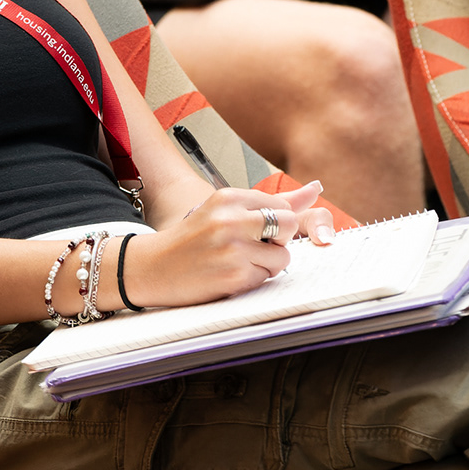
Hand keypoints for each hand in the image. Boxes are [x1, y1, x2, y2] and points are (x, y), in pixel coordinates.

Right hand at [124, 180, 329, 307]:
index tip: (252, 231)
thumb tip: (316, 189)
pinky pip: (267, 278)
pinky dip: (253, 280)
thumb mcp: (225, 211)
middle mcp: (231, 219)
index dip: (273, 224)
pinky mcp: (234, 275)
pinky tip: (229, 275)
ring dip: (267, 264)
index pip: (280, 205)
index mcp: (228, 197)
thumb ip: (274, 201)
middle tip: (251, 246)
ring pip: (283, 256)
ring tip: (237, 262)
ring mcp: (233, 248)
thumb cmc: (193, 239)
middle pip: (289, 225)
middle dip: (278, 240)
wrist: (151, 268)